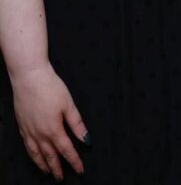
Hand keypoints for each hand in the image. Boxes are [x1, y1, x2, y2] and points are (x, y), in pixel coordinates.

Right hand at [10, 64, 87, 180]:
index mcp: (54, 129)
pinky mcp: (22, 126)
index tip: (80, 170)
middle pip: (50, 156)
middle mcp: (39, 134)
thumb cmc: (51, 88)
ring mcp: (29, 131)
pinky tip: (34, 156)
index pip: (66, 150)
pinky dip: (32, 155)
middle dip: (58, 168)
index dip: (74, 161)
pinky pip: (27, 147)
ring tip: (49, 172)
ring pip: (36, 154)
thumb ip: (77, 124)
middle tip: (62, 178)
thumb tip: (86, 139)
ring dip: (43, 164)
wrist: (29, 78)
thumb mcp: (68, 104)